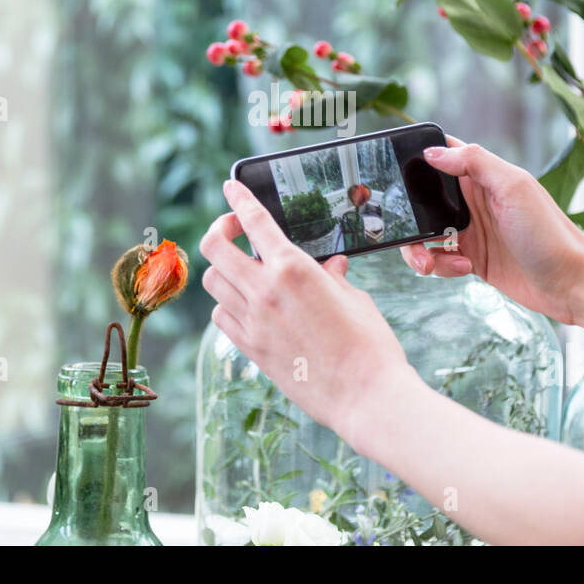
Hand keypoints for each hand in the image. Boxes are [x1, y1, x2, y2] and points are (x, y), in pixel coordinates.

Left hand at [199, 179, 418, 441]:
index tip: (231, 187)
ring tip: (246, 270)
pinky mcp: (251, 349)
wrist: (366, 396)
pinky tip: (246, 304)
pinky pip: (221, 316)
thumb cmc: (370, 345)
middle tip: (234, 229)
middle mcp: (264, 291)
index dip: (238, 198)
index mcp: (293, 269)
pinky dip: (227, 303)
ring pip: (213, 282)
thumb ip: (335, 277)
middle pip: (214, 248)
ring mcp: (253, 322)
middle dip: (219, 230)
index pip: (254, 221)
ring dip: (225, 269)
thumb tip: (332, 266)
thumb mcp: (356, 299)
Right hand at [400, 139, 583, 324]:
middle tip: (407, 232)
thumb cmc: (550, 233)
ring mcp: (471, 231)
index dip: (417, 159)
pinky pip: (440, 259)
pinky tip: (464, 270)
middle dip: (408, 217)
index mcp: (483, 176)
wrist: (572, 283)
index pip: (442, 155)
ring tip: (430, 264)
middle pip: (423, 199)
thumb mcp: (514, 187)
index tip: (394, 172)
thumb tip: (433, 152)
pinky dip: (441, 267)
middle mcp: (473, 201)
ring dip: (419, 249)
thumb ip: (474, 163)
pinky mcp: (472, 259)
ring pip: (426, 233)